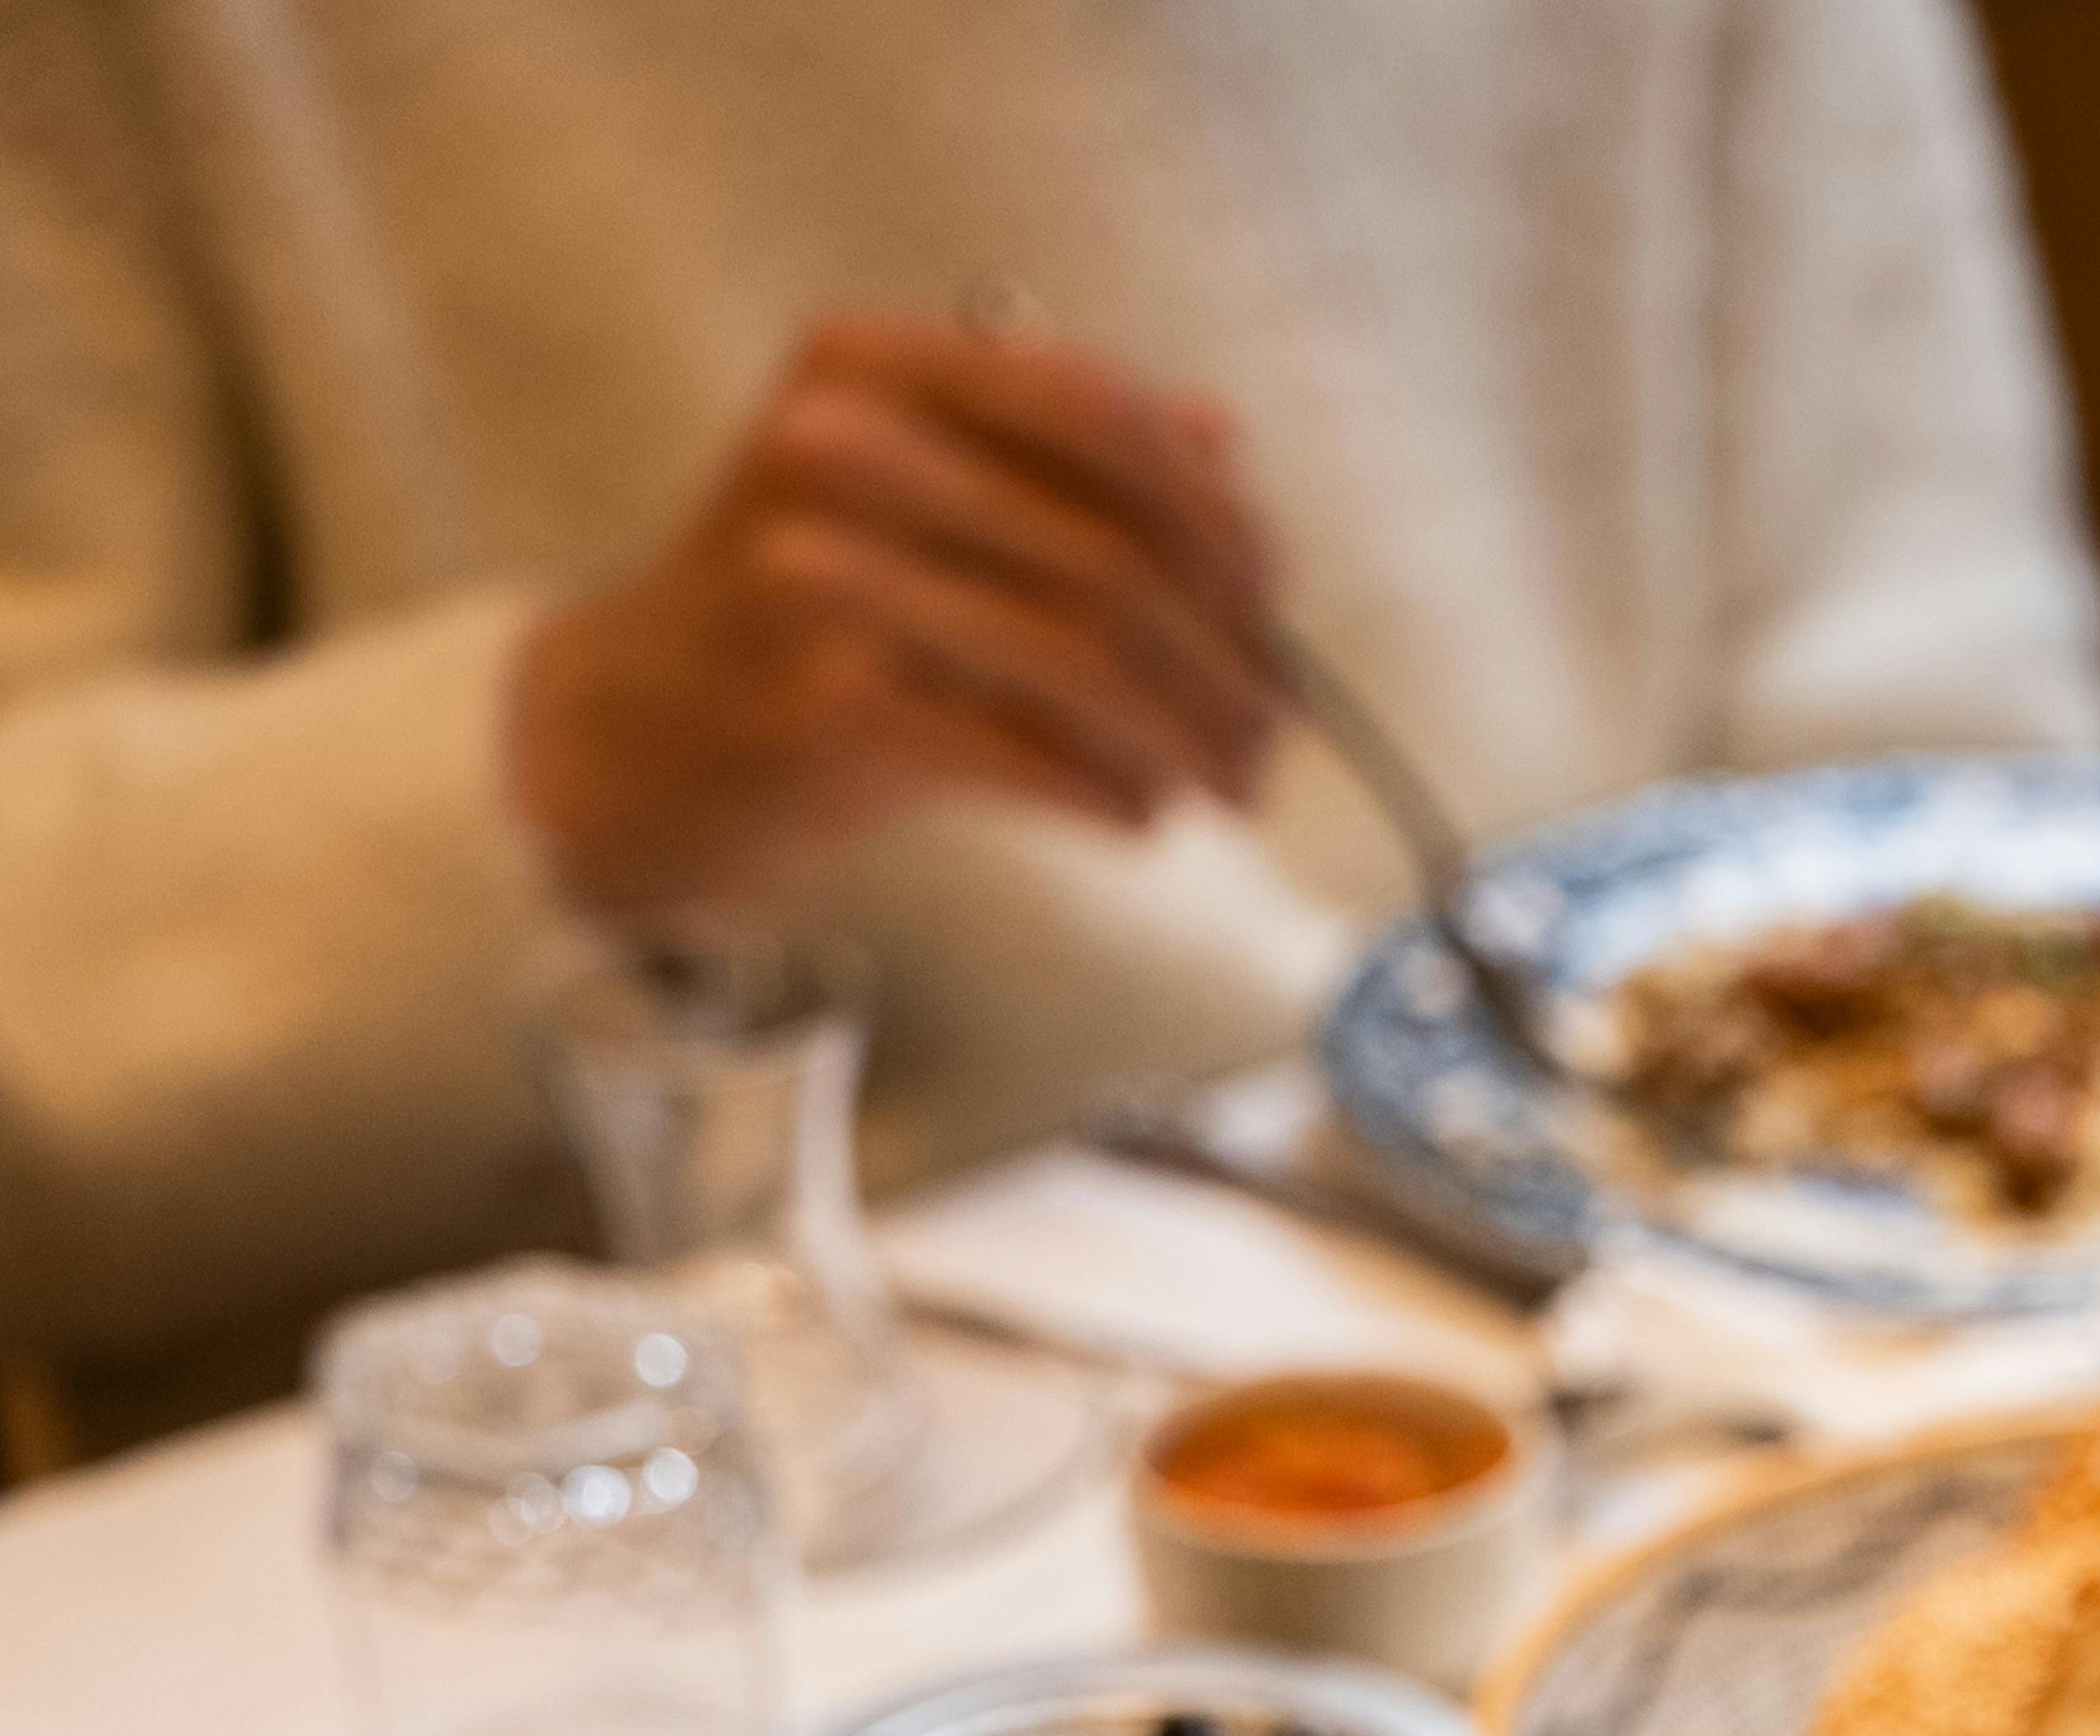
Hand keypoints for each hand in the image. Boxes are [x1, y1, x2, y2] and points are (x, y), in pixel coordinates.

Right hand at [507, 314, 1289, 912]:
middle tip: (1272, 728)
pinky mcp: (824, 707)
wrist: (635, 735)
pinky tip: (1143, 818)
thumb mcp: (919, 502)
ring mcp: (822, 576)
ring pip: (1083, 659)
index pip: (1096, 412)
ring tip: (1232, 787)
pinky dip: (1107, 792)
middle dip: (1222, 652)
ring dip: (1185, 737)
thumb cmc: (800, 619)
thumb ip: (1055, 460)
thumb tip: (1221, 442)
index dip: (1212, 513)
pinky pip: (1025, 755)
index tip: (1274, 599)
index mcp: (871, 363)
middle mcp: (838, 445)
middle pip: (1108, 549)